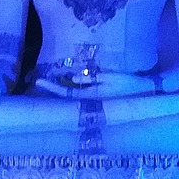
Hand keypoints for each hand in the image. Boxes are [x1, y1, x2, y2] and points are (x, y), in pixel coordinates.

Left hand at [35, 72, 157, 98]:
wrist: (143, 93)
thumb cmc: (128, 84)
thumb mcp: (110, 77)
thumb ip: (92, 78)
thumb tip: (73, 77)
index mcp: (92, 96)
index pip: (66, 93)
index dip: (52, 88)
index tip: (39, 81)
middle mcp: (90, 100)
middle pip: (65, 96)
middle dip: (51, 90)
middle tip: (36, 81)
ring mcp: (93, 100)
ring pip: (71, 96)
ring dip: (58, 90)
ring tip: (45, 82)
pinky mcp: (97, 97)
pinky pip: (79, 94)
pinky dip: (69, 89)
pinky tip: (63, 83)